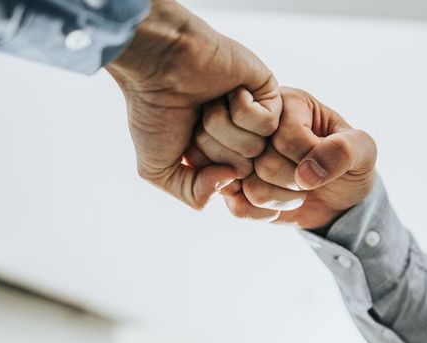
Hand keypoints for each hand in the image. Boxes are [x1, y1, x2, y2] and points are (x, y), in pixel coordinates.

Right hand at [107, 0, 281, 209]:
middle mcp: (240, 140)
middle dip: (213, 147)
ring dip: (223, 126)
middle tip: (196, 120)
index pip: (229, 190)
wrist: (159, 63)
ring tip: (209, 103)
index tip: (187, 146)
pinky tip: (228, 91)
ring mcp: (257, 118)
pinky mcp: (271, 94)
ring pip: (255, 148)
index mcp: (217, 158)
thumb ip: (192, 194)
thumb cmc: (154, 110)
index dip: (205, 172)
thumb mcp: (158, 169)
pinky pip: (268, 124)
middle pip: (243, 171)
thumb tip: (230, 181)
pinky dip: (241, 110)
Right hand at [209, 88, 376, 230]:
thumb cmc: (351, 164)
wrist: (340, 198)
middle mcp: (256, 125)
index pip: (285, 135)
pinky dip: (266, 214)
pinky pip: (239, 208)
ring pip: (250, 185)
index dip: (309, 157)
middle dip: (296, 180)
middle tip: (311, 179)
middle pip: (263, 161)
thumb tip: (306, 174)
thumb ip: (345, 150)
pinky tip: (280, 205)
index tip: (325, 159)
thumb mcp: (364, 151)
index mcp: (288, 103)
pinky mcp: (233, 186)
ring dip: (283, 199)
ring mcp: (241, 157)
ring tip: (298, 191)